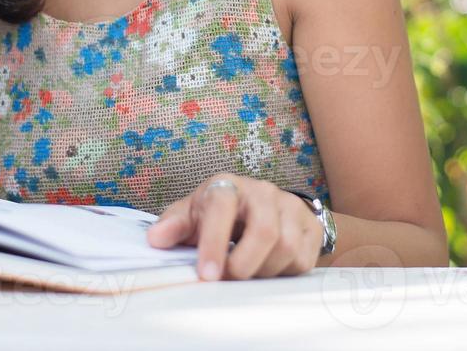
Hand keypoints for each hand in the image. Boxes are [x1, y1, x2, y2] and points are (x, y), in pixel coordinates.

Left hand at [144, 173, 320, 280]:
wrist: (262, 207)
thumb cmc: (218, 212)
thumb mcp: (192, 213)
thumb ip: (173, 225)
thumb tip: (155, 239)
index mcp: (228, 186)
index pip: (222, 206)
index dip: (214, 242)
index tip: (207, 275)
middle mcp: (263, 192)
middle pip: (265, 231)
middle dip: (245, 264)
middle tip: (228, 280)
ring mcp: (290, 208)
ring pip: (286, 248)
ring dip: (263, 271)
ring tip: (246, 272)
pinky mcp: (311, 227)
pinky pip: (303, 259)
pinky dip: (283, 272)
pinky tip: (267, 268)